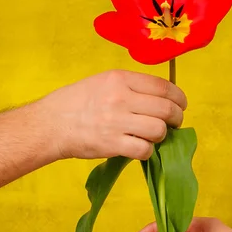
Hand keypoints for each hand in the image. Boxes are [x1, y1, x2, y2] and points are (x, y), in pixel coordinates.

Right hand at [37, 70, 186, 159]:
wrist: (51, 124)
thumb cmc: (76, 102)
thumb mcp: (102, 82)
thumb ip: (130, 87)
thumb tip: (160, 98)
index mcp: (120, 79)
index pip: (162, 86)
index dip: (178, 98)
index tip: (180, 105)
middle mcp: (121, 98)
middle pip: (166, 109)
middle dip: (176, 119)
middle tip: (173, 124)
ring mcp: (117, 122)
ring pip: (158, 130)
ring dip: (160, 136)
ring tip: (152, 137)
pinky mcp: (112, 144)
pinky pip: (144, 149)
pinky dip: (147, 152)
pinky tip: (140, 149)